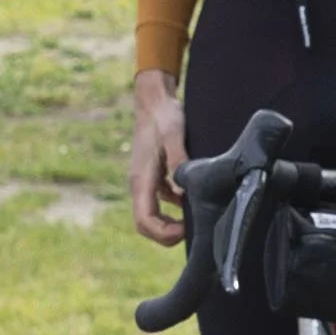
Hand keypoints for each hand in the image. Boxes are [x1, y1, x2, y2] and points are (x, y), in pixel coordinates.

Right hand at [130, 70, 188, 245]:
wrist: (154, 99)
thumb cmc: (165, 116)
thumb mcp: (174, 135)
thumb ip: (179, 162)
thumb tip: (185, 192)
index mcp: (141, 179)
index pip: (144, 221)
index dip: (163, 233)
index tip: (186, 229)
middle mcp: (140, 184)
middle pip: (145, 224)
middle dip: (166, 235)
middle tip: (193, 230)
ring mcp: (145, 182)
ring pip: (152, 215)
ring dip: (170, 224)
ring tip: (196, 218)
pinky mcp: (153, 177)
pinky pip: (160, 203)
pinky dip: (174, 208)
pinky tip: (192, 198)